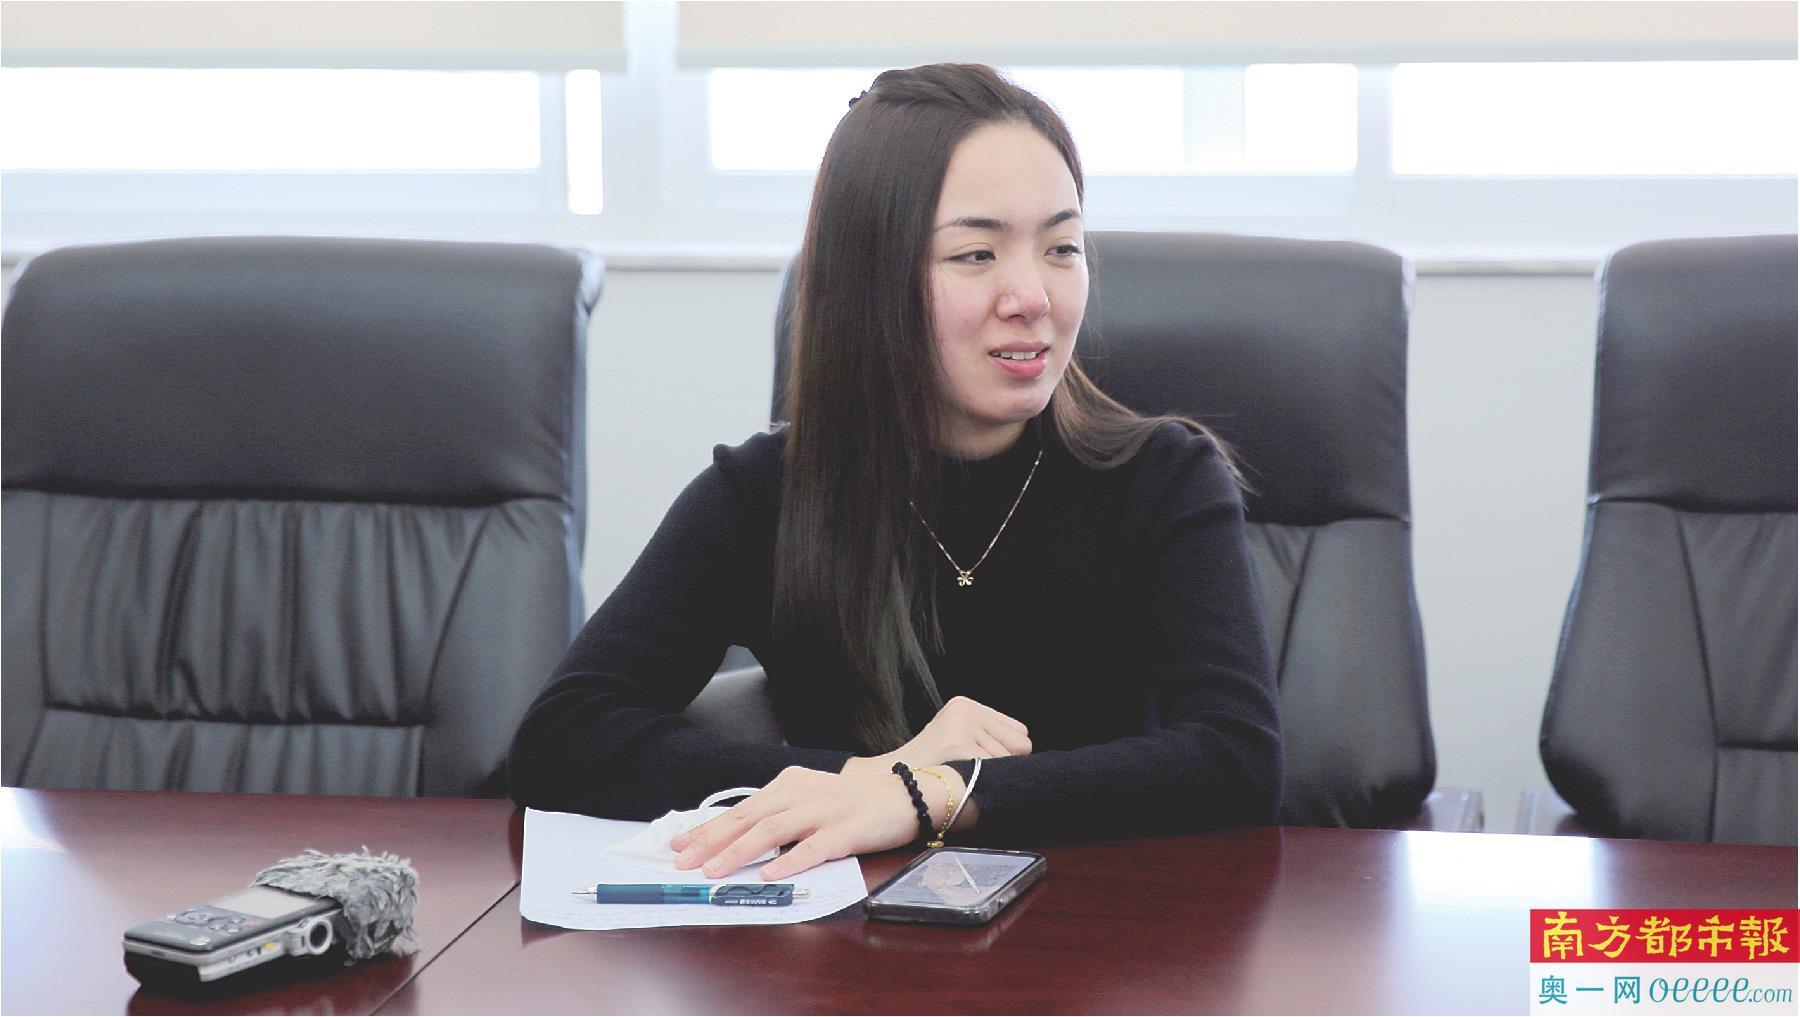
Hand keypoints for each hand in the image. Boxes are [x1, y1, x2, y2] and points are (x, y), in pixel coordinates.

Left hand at [667, 765, 950, 879]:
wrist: (908, 794)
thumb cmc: (856, 803)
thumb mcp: (812, 798)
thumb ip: (780, 814)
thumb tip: (739, 837)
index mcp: (790, 786)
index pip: (741, 809)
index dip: (707, 828)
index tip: (677, 845)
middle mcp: (802, 794)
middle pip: (749, 818)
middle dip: (711, 841)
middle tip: (681, 861)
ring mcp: (825, 811)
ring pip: (774, 830)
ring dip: (740, 851)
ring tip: (714, 871)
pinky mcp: (847, 830)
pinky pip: (814, 847)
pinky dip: (790, 860)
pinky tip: (771, 874)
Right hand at [843, 695, 1030, 775]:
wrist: (890, 781)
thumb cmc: (929, 766)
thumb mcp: (955, 736)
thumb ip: (987, 735)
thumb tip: (1028, 752)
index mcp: (966, 704)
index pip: (1020, 732)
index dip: (1007, 754)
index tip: (985, 764)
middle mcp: (965, 710)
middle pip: (1022, 745)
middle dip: (1006, 764)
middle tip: (976, 773)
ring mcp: (961, 726)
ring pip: (1009, 761)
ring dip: (991, 776)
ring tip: (963, 776)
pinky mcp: (958, 745)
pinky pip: (993, 771)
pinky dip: (982, 783)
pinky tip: (961, 782)